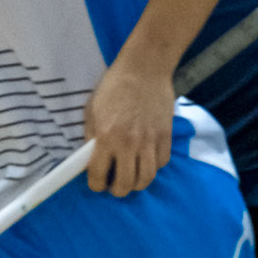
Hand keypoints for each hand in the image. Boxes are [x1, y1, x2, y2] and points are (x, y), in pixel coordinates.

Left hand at [82, 57, 174, 196]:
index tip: (97, 183)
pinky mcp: (166, 136)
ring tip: (131, 178)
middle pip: (126, 184)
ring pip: (146, 178)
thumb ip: (92, 137)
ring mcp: (151, 141)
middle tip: (114, 185)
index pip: (98, 175)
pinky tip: (145, 161)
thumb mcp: (93, 110)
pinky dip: (152, 167)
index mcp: (107, 137)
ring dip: (137, 184)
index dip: (96, 185)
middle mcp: (129, 143)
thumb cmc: (114, 86)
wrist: (145, 68)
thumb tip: (92, 158)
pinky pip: (161, 163)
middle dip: (117, 190)